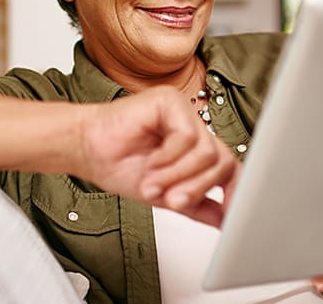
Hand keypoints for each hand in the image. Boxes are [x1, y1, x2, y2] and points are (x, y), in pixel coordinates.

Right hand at [75, 85, 239, 226]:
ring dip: (178, 175)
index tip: (233, 215)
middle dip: (197, 187)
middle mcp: (194, 129)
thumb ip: (196, 205)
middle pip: (222, 161)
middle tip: (172, 200)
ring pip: (206, 151)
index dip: (236, 190)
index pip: (229, 167)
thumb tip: (224, 221)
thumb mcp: (165, 195)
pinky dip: (169, 157)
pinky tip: (151, 162)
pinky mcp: (171, 101)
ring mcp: (184, 113)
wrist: (86, 149)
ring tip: (152, 184)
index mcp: (196, 149)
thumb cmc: (119, 164)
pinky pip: (187, 136)